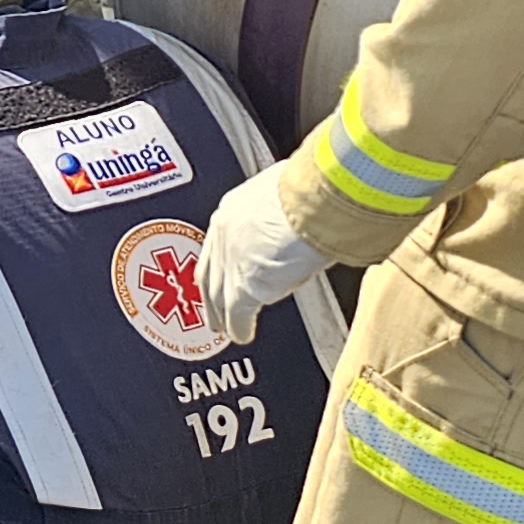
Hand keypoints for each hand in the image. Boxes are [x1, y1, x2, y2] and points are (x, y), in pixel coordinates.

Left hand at [201, 171, 329, 345]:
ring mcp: (230, 262)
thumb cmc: (312, 188)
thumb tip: (297, 211)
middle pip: (209, 272)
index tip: (225, 271)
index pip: (220, 242)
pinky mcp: (243, 287)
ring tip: (226, 328)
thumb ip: (282, 209)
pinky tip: (242, 335)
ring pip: (217, 296)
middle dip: (211, 293)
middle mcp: (224, 235)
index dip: (222, 261)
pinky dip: (239, 328)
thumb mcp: (287, 192)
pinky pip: (236, 315)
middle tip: (214, 307)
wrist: (315, 201)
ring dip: (221, 315)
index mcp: (234, 208)